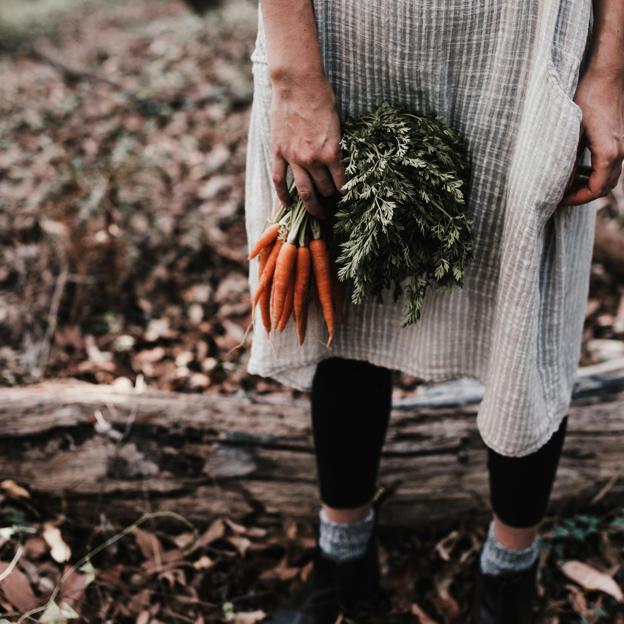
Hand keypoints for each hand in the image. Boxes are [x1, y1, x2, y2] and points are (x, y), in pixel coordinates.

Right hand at [269, 70, 346, 218]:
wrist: (297, 82)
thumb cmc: (322, 97)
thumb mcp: (338, 123)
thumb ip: (338, 144)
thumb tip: (340, 160)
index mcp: (332, 152)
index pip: (341, 183)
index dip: (346, 193)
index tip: (348, 198)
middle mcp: (313, 160)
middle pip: (324, 189)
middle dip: (330, 199)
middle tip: (333, 206)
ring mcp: (294, 158)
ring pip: (303, 191)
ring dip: (311, 206)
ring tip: (316, 215)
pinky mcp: (279, 152)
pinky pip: (279, 179)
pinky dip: (283, 195)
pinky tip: (287, 205)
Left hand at [560, 69, 623, 205]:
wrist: (606, 77)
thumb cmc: (587, 99)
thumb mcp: (571, 133)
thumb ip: (567, 161)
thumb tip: (558, 185)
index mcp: (608, 153)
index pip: (595, 189)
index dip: (576, 199)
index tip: (558, 200)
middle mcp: (619, 153)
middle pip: (603, 188)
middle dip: (581, 195)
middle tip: (559, 196)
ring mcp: (621, 147)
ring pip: (607, 179)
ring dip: (587, 185)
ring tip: (565, 185)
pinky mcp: (618, 141)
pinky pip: (608, 166)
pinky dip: (593, 173)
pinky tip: (576, 170)